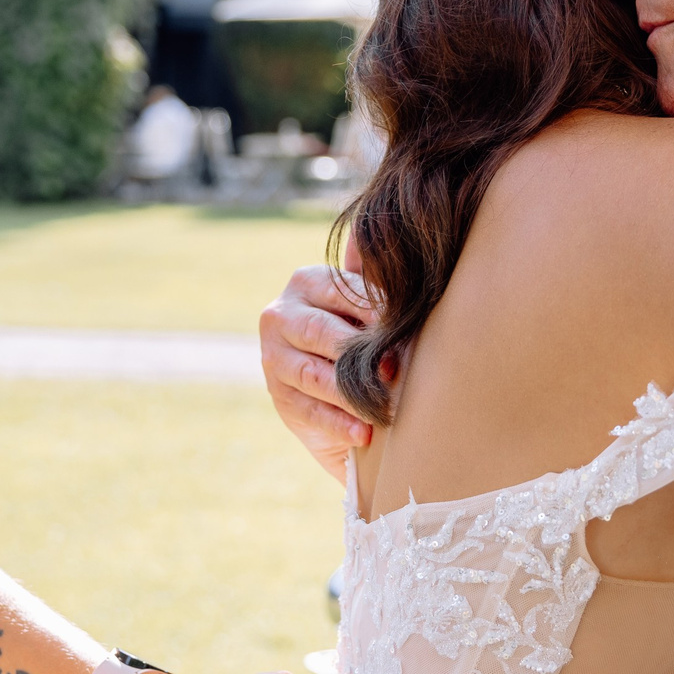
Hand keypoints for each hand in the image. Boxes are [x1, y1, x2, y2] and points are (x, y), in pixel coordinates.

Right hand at [260, 263, 380, 480]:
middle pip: (319, 331)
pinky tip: (364, 432)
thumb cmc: (364, 332)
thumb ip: (373, 277)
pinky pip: (310, 411)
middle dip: (357, 352)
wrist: (342, 386)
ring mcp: (274, 359)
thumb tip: (378, 240)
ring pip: (312, 374)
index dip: (372, 310)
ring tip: (381, 405)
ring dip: (350, 392)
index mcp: (307, 282)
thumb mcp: (367, 305)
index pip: (340, 290)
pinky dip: (339, 424)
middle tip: (392, 370)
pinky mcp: (281, 399)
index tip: (399, 328)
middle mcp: (281, 316)